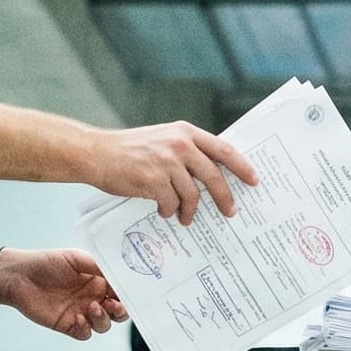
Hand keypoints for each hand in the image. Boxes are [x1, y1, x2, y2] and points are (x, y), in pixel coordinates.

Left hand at [0, 248, 126, 339]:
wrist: (18, 276)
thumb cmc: (44, 262)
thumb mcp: (74, 258)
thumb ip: (97, 266)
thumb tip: (117, 275)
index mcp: (97, 281)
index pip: (120, 292)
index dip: (127, 294)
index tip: (129, 294)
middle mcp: (92, 298)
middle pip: (117, 312)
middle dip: (121, 311)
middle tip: (114, 305)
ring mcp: (81, 312)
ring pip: (104, 325)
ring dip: (103, 319)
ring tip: (92, 308)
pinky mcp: (68, 325)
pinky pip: (85, 333)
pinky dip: (85, 328)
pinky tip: (78, 318)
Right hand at [83, 121, 259, 225]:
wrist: (96, 153)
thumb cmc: (129, 150)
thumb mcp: (162, 140)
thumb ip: (186, 151)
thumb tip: (212, 175)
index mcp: (185, 132)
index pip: (223, 150)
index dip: (242, 167)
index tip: (254, 180)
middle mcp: (179, 144)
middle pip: (214, 176)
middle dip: (225, 198)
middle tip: (230, 212)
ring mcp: (167, 161)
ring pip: (193, 195)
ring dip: (190, 211)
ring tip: (185, 218)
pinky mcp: (154, 180)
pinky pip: (172, 204)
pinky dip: (170, 211)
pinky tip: (163, 211)